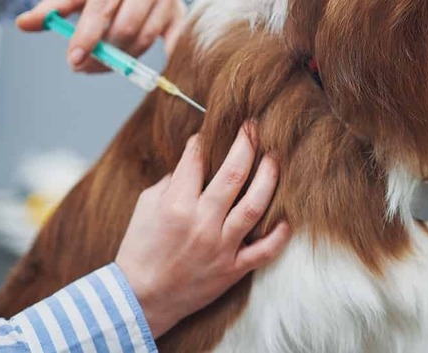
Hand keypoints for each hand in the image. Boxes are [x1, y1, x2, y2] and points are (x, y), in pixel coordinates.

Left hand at [16, 0, 185, 70]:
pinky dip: (161, 59)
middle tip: (83, 66)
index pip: (100, 9)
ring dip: (122, 58)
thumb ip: (51, 8)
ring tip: (105, 61)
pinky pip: (174, 43)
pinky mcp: (179, 12)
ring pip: (144, 38)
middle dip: (103, 52)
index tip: (73, 60)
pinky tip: (143, 69)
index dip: (86, 37)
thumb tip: (23, 24)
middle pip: (125, 27)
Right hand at [115, 123, 290, 338]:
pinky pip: (264, 251)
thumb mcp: (146, 207)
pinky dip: (279, 236)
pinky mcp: (232, 269)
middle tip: (254, 127)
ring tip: (275, 156)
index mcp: (176, 205)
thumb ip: (172, 182)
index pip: (196, 160)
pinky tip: (287, 218)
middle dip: (246, 144)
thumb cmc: (140, 249)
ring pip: (254, 206)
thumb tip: (195, 160)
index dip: (204, 140)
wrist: (140, 300)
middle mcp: (201, 223)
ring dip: (269, 177)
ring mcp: (220, 247)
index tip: (211, 132)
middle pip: (233, 174)